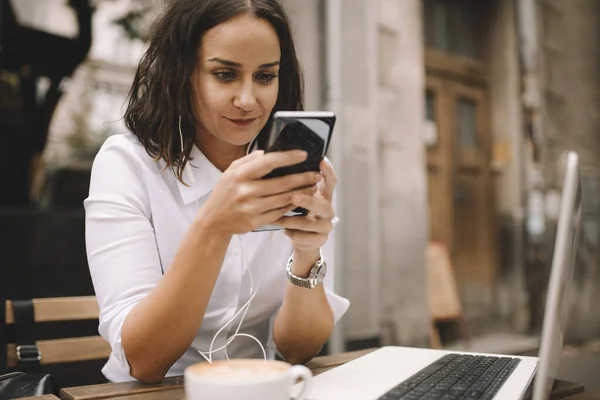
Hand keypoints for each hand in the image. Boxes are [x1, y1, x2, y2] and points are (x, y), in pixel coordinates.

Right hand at [198, 150, 322, 235]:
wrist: (213, 221)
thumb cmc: (224, 193)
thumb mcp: (230, 172)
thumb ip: (248, 160)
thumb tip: (268, 152)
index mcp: (240, 175)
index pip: (269, 162)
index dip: (288, 157)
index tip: (303, 155)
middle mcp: (246, 191)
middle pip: (282, 183)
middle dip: (303, 177)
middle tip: (316, 174)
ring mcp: (252, 208)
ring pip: (284, 199)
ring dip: (302, 192)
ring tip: (313, 186)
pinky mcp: (257, 221)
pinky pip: (280, 212)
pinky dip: (292, 205)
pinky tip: (301, 200)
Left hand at [273, 159, 335, 254]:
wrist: (303, 240)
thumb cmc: (299, 214)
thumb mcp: (299, 199)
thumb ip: (297, 187)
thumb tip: (283, 168)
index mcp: (324, 197)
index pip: (331, 182)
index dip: (328, 172)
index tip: (321, 162)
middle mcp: (328, 210)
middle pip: (323, 205)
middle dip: (308, 201)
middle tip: (293, 197)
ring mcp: (326, 226)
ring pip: (310, 223)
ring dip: (292, 220)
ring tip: (278, 218)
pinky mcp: (320, 240)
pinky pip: (304, 236)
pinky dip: (291, 233)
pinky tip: (284, 230)